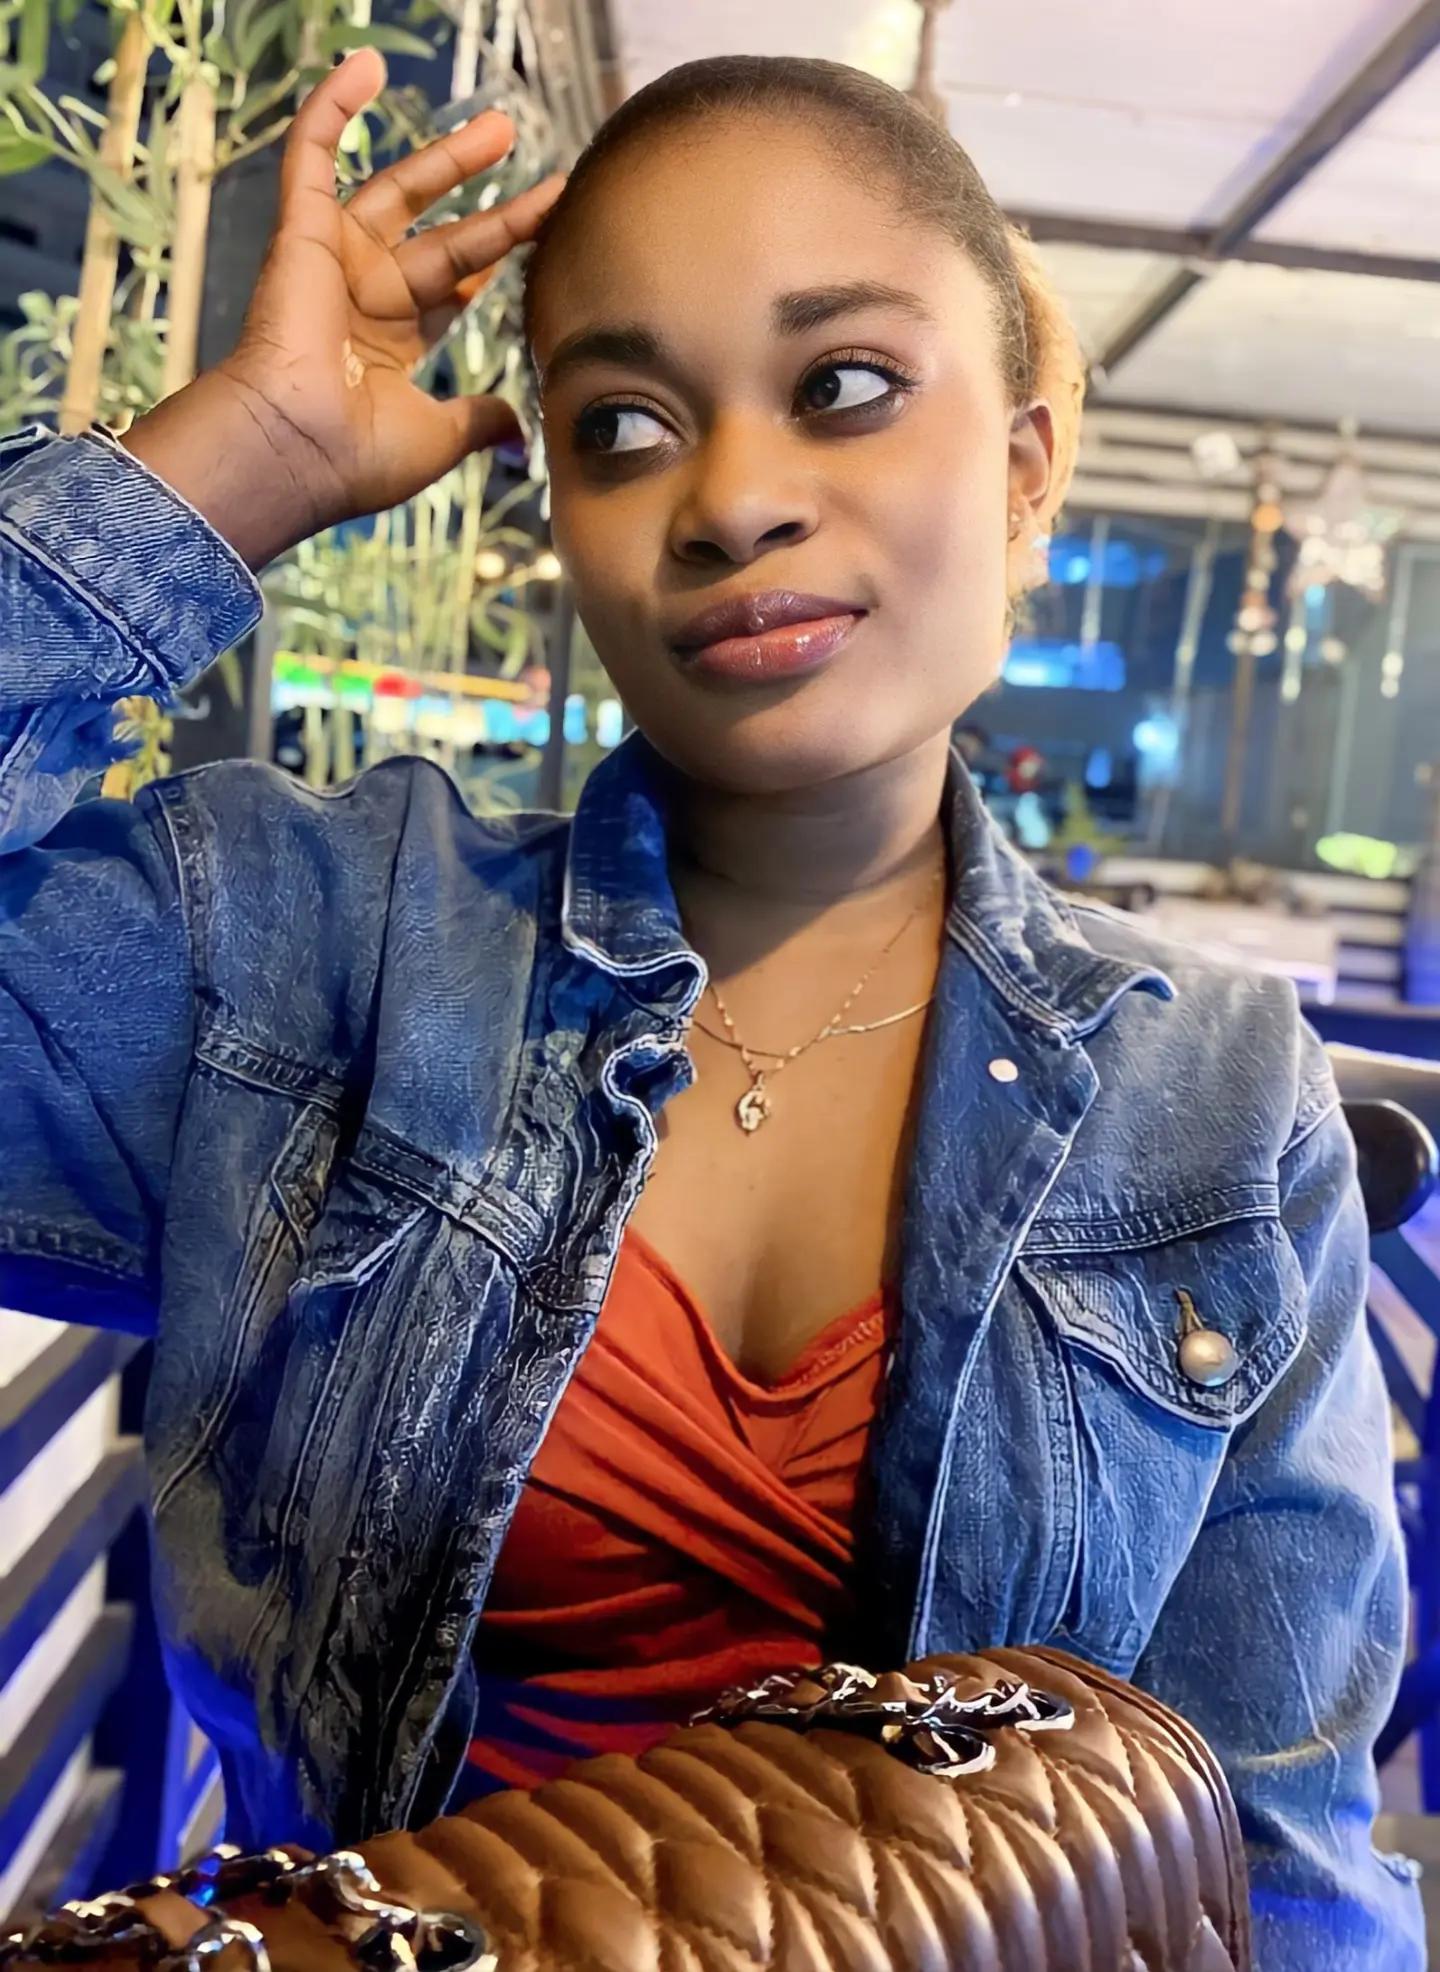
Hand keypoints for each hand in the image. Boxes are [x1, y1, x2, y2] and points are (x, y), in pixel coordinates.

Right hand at [122, 48, 563, 567]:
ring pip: (394, 189)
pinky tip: (362, 65)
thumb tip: (518, 424)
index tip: (543, 218)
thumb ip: (478, 420)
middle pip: (438, 233)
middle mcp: (364, 301)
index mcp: (392, 348)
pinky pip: (310, 155)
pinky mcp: (301, 233)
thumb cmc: (356, 457)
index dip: (495, 252)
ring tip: (500, 125)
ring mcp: (333, 264)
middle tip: (516, 146)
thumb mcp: (439, 439)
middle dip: (481, 194)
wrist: (294, 448)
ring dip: (444, 156)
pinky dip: (331, 108)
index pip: (454, 286)